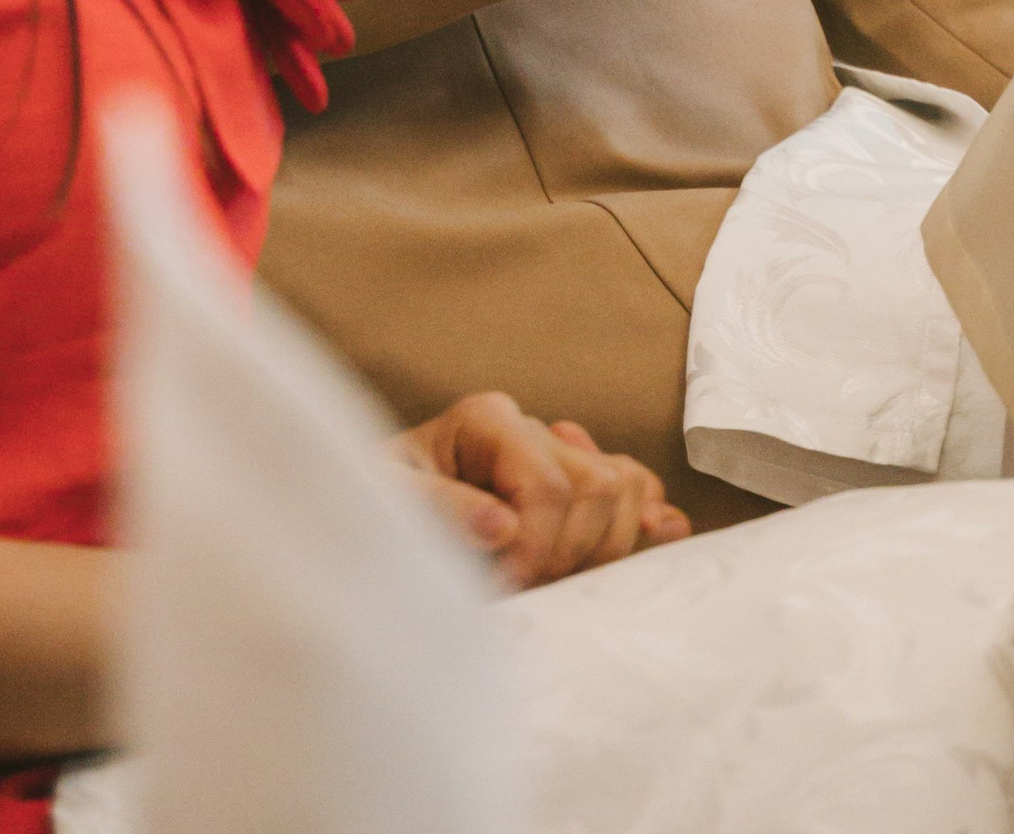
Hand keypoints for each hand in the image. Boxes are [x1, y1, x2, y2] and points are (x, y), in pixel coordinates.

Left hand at [396, 394, 689, 587]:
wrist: (365, 521)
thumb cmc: (372, 508)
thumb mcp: (385, 503)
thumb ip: (437, 509)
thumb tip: (503, 526)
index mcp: (485, 421)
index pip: (549, 485)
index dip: (537, 549)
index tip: (503, 590)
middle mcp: (531, 427)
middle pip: (598, 486)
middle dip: (569, 554)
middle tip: (524, 592)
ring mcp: (560, 453)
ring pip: (627, 487)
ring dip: (606, 546)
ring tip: (557, 581)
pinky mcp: (574, 484)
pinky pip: (636, 489)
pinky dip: (646, 520)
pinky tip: (647, 544)